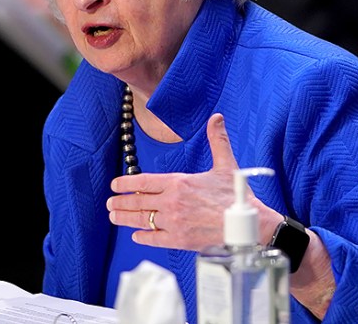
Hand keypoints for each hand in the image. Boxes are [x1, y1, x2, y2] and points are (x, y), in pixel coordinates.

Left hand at [107, 113, 277, 250]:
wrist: (246, 224)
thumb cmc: (236, 196)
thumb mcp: (227, 164)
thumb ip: (217, 140)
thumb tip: (216, 118)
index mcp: (179, 182)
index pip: (143, 181)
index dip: (126, 183)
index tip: (115, 185)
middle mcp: (172, 202)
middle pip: (138, 201)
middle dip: (120, 202)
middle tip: (110, 203)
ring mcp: (174, 222)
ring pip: (141, 220)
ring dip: (124, 218)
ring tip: (115, 216)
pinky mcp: (179, 240)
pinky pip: (154, 238)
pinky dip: (143, 237)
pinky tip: (136, 235)